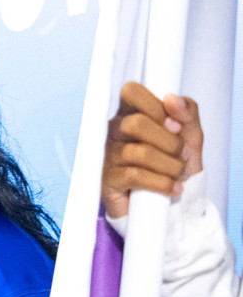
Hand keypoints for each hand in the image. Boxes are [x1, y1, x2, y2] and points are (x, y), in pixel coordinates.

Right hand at [102, 81, 202, 219]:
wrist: (169, 204)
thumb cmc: (174, 164)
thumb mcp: (190, 135)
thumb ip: (187, 112)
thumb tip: (171, 98)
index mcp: (132, 114)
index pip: (131, 92)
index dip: (155, 106)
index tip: (175, 125)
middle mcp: (114, 132)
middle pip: (137, 124)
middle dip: (170, 142)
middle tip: (182, 155)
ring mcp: (108, 156)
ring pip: (140, 153)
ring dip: (171, 166)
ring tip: (180, 174)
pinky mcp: (107, 181)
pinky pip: (136, 176)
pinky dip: (162, 183)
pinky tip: (173, 188)